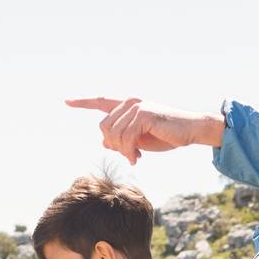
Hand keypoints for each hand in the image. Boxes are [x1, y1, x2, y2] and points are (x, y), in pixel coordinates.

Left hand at [65, 97, 224, 164]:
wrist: (191, 130)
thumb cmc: (168, 135)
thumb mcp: (140, 140)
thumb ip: (122, 139)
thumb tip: (104, 142)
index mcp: (128, 106)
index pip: (101, 101)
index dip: (83, 102)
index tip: (67, 101)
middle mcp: (130, 102)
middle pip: (104, 126)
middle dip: (113, 145)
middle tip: (129, 155)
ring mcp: (137, 106)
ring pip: (114, 133)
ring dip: (123, 150)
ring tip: (135, 157)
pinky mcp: (144, 114)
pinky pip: (126, 137)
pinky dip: (129, 151)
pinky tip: (137, 157)